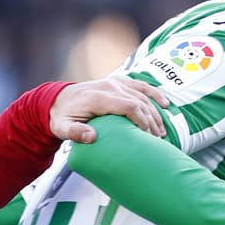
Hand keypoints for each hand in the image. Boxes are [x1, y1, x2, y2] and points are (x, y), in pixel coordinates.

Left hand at [48, 76, 169, 143]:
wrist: (58, 100)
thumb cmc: (62, 117)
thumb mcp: (63, 128)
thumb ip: (75, 133)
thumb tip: (92, 137)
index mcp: (99, 97)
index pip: (128, 106)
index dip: (142, 121)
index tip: (148, 138)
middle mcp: (110, 87)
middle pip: (139, 102)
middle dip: (151, 122)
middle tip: (157, 141)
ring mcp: (115, 83)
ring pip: (143, 96)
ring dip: (155, 113)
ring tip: (161, 132)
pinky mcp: (119, 83)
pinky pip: (141, 86)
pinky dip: (154, 94)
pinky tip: (166, 104)